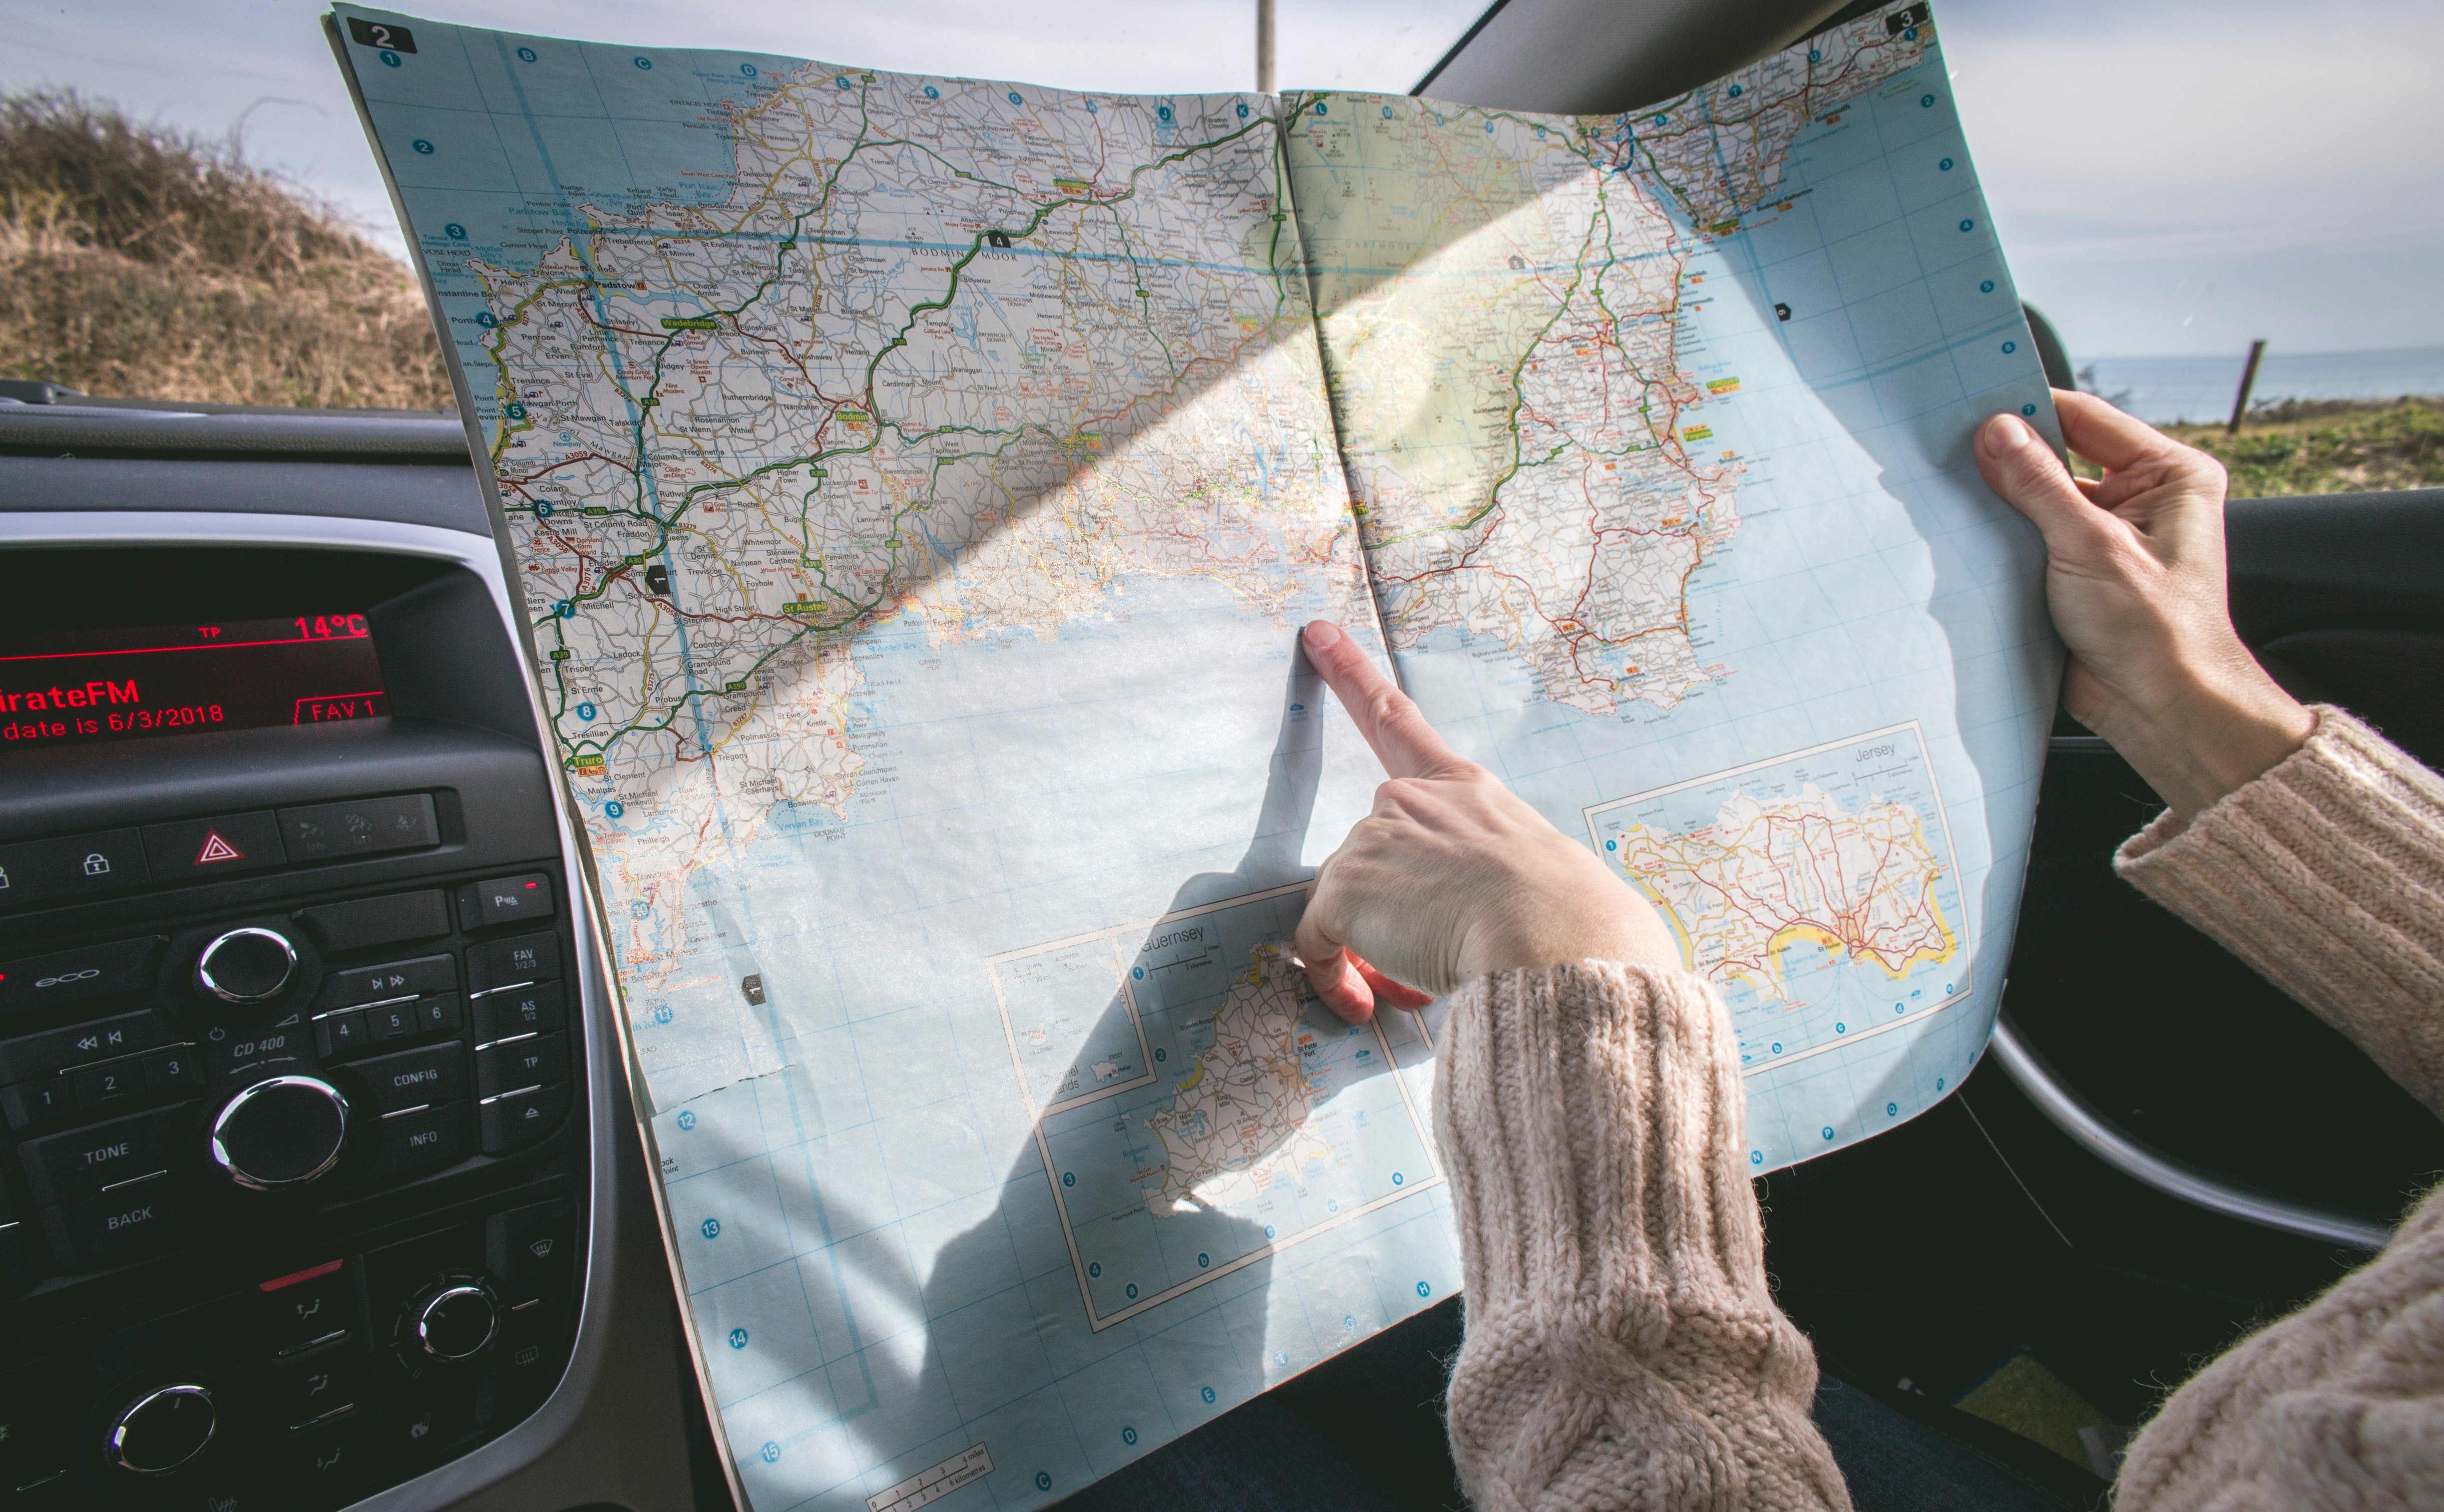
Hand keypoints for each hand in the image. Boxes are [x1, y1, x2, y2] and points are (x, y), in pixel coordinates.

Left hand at [1292, 620, 1680, 1021]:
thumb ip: (1494, 882)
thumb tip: (1473, 929)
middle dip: (1387, 913)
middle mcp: (1414, 801)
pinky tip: (1368, 1000)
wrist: (1557, 940)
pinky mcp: (1345, 885)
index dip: (1352, 675)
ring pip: (1349, 908)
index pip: (1399, 723)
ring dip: (1374, 952)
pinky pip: (1316, 944)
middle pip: (1370, 859)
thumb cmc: (1572, 924)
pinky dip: (1333, 977)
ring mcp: (1375, 837)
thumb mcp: (1541, 877)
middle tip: (1424, 961)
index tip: (1316, 634)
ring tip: (1426, 981)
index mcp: (1468, 791)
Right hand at [1976, 391, 2312, 823]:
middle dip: (2008, 459)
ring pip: (2039, 498)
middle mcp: (2142, 497)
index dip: (2029, 410)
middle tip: (1952, 451)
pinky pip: (2031, 538)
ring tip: (1951, 493)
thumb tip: (1997, 431)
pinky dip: (2000, 538)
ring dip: (2001, 502)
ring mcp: (2108, 535)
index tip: (1973, 408)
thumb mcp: (2092, 546)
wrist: (2164, 710)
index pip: (2086, 419)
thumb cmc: (2158, 631)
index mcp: (2169, 474)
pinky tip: (1965, 535)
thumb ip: (2039, 485)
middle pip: (2059, 456)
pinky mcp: (2078, 570)